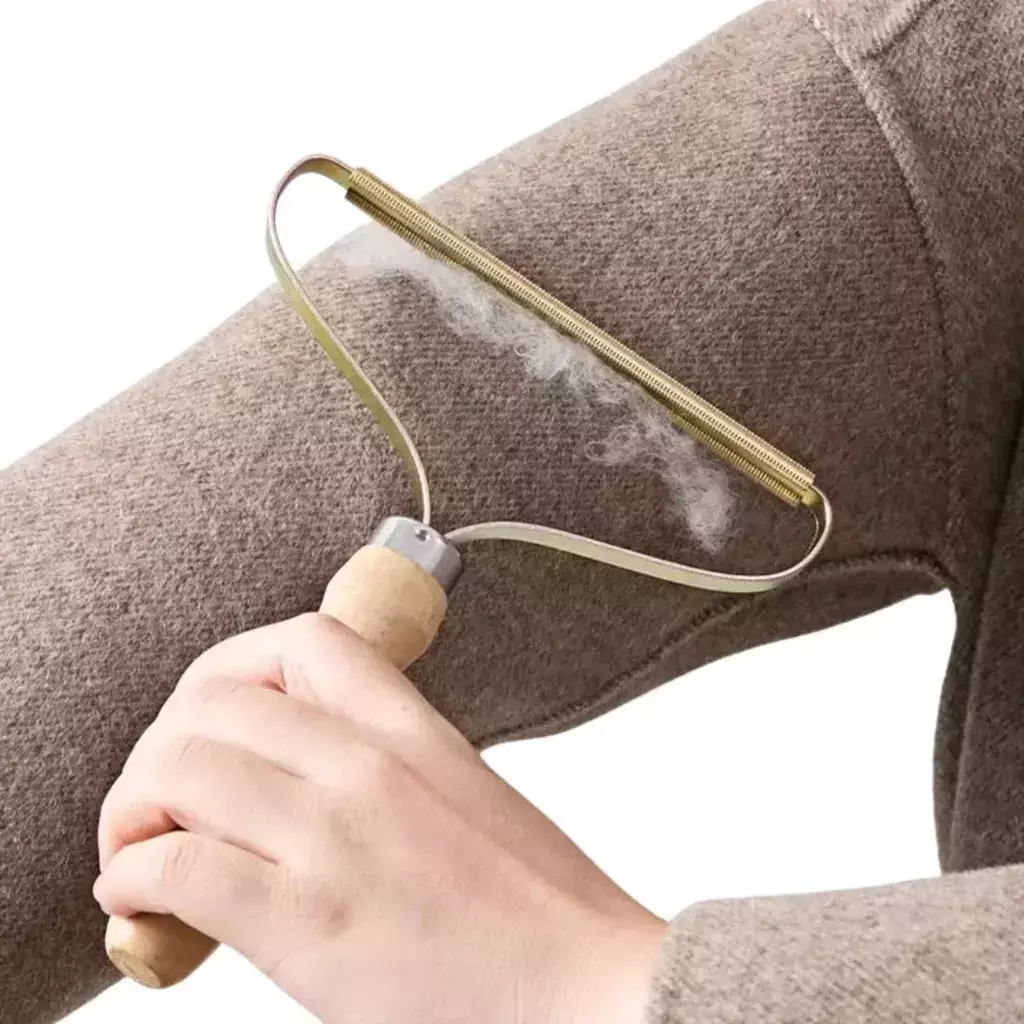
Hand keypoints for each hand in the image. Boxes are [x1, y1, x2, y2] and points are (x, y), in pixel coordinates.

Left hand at [94, 613, 667, 1022]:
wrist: (583, 986)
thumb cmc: (530, 901)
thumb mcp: (458, 789)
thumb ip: (378, 760)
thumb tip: (286, 768)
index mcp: (410, 726)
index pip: (298, 640)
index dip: (230, 671)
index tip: (213, 723)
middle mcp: (365, 764)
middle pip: (208, 705)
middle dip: (158, 750)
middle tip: (157, 801)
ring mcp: (335, 837)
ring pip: (177, 773)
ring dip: (132, 813)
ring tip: (138, 851)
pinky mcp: (308, 923)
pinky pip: (180, 868)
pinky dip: (135, 881)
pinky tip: (142, 903)